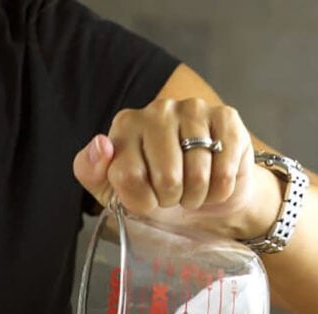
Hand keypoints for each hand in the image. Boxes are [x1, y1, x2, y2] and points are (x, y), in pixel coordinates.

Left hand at [73, 96, 274, 237]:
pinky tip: (213, 184)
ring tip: (192, 190)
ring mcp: (193, 109)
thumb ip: (91, 171)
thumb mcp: (112, 192)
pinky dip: (219, 191)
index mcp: (125, 126)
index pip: (127, 176)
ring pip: (197, 177)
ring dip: (196, 197)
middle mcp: (157, 110)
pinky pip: (223, 172)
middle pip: (166, 178)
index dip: (140, 201)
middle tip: (172, 195)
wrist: (204, 199)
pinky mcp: (226, 119)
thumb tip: (101, 144)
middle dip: (171, 199)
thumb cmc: (156, 194)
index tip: (146, 198)